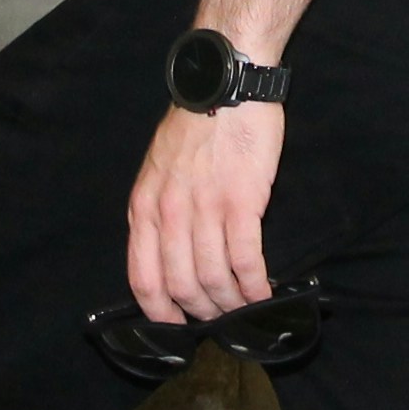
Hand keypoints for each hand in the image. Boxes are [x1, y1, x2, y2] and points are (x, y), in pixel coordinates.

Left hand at [128, 103, 284, 322]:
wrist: (225, 84)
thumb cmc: (195, 124)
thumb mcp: (157, 169)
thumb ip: (158, 210)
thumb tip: (169, 254)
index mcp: (143, 207)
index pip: (143, 277)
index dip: (160, 311)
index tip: (176, 325)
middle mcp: (168, 213)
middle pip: (181, 285)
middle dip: (202, 312)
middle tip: (220, 321)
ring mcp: (204, 209)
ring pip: (213, 279)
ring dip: (232, 304)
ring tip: (245, 311)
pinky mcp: (240, 203)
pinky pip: (245, 260)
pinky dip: (255, 286)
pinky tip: (265, 293)